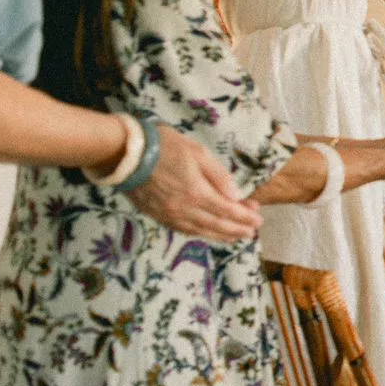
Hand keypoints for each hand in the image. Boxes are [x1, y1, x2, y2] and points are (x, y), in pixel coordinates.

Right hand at [126, 127, 263, 242]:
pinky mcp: (156, 215)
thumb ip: (219, 176)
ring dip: (220, 236)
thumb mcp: (198, 153)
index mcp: (197, 194)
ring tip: (235, 237)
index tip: (259, 220)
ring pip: (200, 231)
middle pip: (216, 225)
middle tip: (252, 232)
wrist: (125, 154)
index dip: (245, 217)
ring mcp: (169, 215)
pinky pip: (183, 230)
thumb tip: (236, 196)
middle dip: (237, 230)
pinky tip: (207, 233)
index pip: (228, 211)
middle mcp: (184, 210)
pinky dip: (199, 233)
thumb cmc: (164, 147)